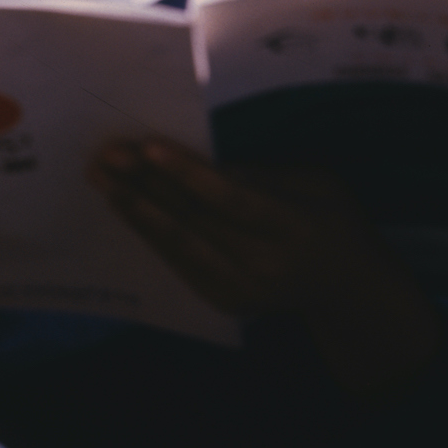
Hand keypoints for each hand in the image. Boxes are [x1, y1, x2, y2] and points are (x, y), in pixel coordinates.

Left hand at [89, 140, 439, 397]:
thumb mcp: (316, 184)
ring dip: (135, 207)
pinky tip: (122, 204)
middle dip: (146, 183)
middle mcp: (266, 263)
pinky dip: (147, 231)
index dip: (188, 173)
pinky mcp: (223, 300)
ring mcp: (243, 288)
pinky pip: (178, 260)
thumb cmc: (330, 220)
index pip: (232, 199)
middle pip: (196, 219)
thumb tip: (198, 157)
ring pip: (179, 243)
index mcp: (294, 226)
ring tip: (100, 177)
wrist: (346, 288)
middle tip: (107, 154)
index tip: (148, 147)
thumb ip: (262, 173)